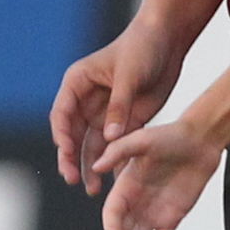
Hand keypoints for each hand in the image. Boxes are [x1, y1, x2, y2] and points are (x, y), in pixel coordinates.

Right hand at [51, 17, 190, 188]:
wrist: (168, 40)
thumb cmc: (143, 47)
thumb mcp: (129, 75)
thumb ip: (119, 106)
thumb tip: (110, 139)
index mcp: (77, 83)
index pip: (62, 114)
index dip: (61, 136)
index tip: (66, 153)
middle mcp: (86, 100)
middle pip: (72, 135)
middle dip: (71, 158)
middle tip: (72, 179)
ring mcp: (105, 112)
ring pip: (92, 145)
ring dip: (91, 166)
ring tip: (92, 189)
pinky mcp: (125, 120)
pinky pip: (115, 146)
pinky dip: (113, 162)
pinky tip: (114, 182)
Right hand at [96, 119, 220, 229]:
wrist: (200, 140)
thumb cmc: (170, 136)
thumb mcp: (143, 139)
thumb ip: (120, 152)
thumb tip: (95, 166)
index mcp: (124, 186)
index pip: (112, 214)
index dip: (111, 229)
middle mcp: (136, 202)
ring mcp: (154, 211)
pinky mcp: (172, 216)